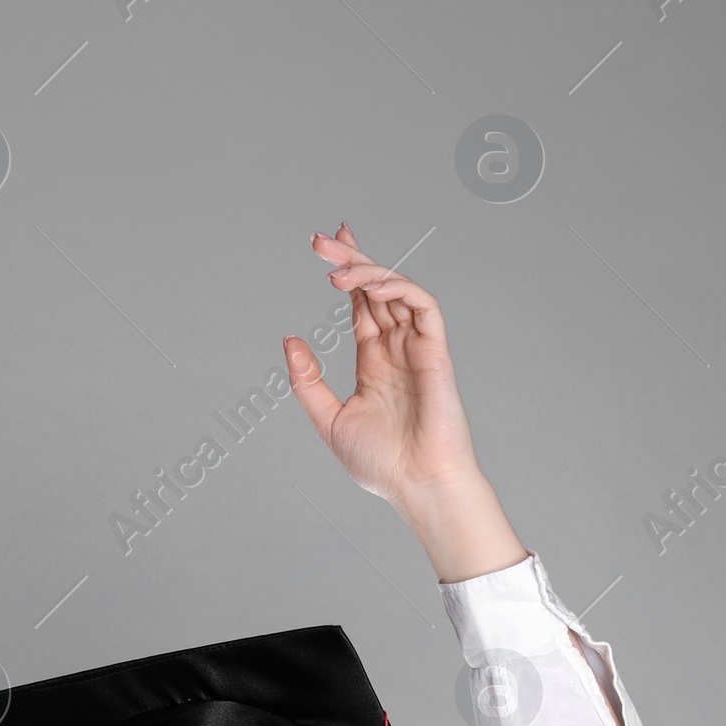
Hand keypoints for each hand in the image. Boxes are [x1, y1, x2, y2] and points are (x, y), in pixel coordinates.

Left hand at [284, 224, 489, 509]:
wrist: (417, 485)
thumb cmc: (381, 463)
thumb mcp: (329, 420)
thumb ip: (308, 382)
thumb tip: (290, 340)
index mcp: (374, 362)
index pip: (361, 304)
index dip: (347, 272)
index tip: (325, 247)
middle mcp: (396, 349)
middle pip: (375, 288)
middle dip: (351, 258)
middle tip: (320, 240)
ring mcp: (417, 348)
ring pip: (396, 290)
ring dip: (367, 270)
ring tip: (334, 265)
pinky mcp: (435, 351)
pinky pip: (422, 305)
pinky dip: (397, 287)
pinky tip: (369, 286)